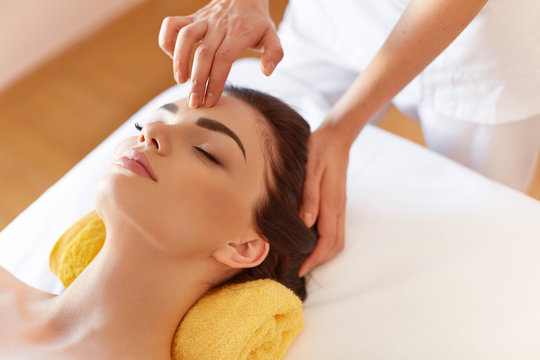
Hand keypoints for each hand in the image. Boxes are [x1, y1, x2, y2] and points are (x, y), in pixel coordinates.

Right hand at [158, 0, 283, 107]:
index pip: (224, 58)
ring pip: (186, 37)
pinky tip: (172, 58)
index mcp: (239, 32)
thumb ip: (274, 54)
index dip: (215, 81)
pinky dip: (167, 40)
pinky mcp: (192, 17)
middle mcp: (219, 25)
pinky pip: (172, 24)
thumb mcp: (272, 35)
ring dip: (180, 60)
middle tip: (195, 102)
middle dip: (198, 80)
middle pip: (204, 54)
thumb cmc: (257, 22)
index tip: (210, 100)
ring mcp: (203, 20)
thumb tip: (266, 71)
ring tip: (180, 81)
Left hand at [298, 121, 351, 276]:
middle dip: (320, 261)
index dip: (315, 259)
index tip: (301, 269)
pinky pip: (337, 228)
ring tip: (307, 258)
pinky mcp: (339, 201)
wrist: (337, 136)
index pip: (326, 240)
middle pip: (335, 245)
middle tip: (302, 268)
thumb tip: (306, 222)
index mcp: (331, 203)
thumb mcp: (310, 171)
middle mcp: (338, 208)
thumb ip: (309, 196)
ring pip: (338, 238)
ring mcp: (340, 205)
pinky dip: (327, 241)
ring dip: (325, 253)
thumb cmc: (319, 151)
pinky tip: (313, 239)